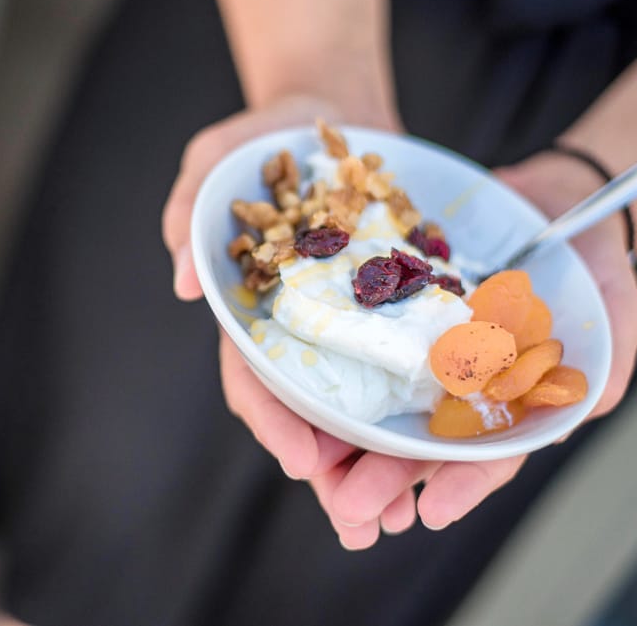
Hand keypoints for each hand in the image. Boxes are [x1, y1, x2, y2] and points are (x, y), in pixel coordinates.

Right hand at [163, 106, 636, 547]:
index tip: (304, 463)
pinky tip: (452, 443)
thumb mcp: (216, 158)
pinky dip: (423, 406)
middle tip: (361, 523)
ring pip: (362, 403)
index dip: (275, 423)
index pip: (254, 379)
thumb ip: (192, 208)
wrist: (331, 113)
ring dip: (379, 461)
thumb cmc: (261, 134)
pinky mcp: (395, 304)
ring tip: (407, 512)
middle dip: (332, 471)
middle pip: (311, 411)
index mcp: (252, 308)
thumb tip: (184, 282)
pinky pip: (410, 362)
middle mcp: (301, 327)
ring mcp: (350, 320)